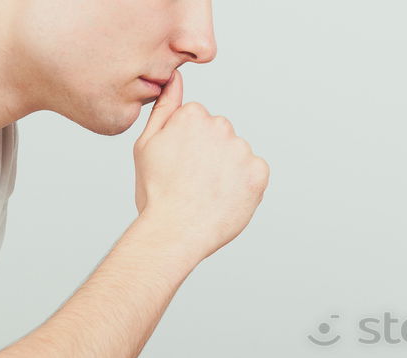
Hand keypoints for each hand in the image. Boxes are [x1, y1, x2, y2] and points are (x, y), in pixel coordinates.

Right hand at [133, 71, 269, 261]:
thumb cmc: (156, 192)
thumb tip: (176, 77)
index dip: (186, 144)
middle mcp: (222, 126)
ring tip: (207, 192)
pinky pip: (254, 173)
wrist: (177, 231)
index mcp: (194, 115)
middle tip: (193, 180)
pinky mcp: (260, 172)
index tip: (179, 163)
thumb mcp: (147, 144)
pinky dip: (244, 184)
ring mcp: (243, 149)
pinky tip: (225, 197)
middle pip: (220, 135)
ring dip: (228, 169)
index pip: (197, 120)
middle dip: (210, 153)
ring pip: (237, 155)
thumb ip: (165, 107)